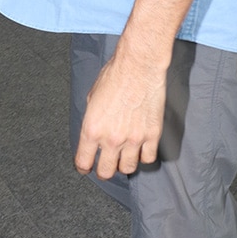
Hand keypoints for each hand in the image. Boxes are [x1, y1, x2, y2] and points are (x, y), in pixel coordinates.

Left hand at [74, 52, 166, 179]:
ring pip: (128, 168)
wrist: (138, 65)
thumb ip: (92, 119)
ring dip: (125, 163)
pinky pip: (148, 158)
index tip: (87, 166)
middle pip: (106, 172)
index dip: (84, 167)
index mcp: (92, 129)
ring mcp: (133, 138)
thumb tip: (94, 132)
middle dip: (105, 170)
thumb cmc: (115, 75)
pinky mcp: (152, 135)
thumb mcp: (92, 97)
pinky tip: (141, 147)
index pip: (84, 162)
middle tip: (107, 163)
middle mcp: (111, 138)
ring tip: (125, 155)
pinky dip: (144, 155)